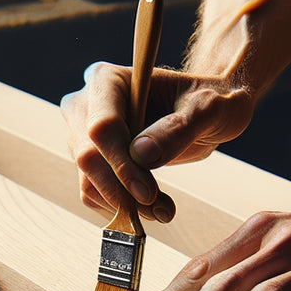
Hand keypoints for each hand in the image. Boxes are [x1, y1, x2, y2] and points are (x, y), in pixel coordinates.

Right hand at [61, 63, 254, 221]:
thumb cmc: (208, 101)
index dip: (121, 164)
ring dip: (124, 204)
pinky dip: (120, 207)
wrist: (203, 112)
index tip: (148, 193)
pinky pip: (93, 193)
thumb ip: (178, 128)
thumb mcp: (208, 110)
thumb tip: (141, 154)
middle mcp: (85, 104)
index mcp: (108, 80)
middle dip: (123, 190)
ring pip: (88, 180)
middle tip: (161, 209)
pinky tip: (153, 206)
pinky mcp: (91, 159)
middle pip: (88, 156)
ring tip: (164, 209)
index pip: (102, 127)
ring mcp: (82, 133)